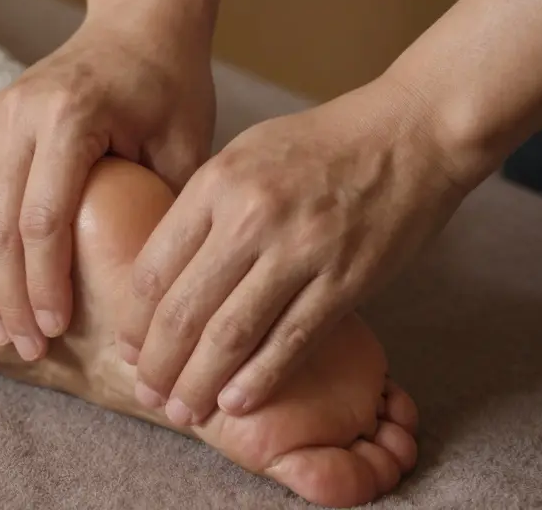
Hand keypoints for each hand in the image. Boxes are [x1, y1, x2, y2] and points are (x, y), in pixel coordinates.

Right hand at [0, 17, 214, 361]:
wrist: (136, 23)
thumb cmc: (170, 86)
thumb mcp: (185, 145)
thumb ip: (161, 212)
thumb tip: (154, 299)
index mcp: (69, 116)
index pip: (41, 219)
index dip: (43, 283)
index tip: (53, 331)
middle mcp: (18, 113)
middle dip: (6, 295)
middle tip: (23, 348)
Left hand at [118, 77, 474, 425]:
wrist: (413, 131)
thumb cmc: (325, 143)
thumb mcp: (247, 154)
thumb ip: (207, 207)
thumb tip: (168, 270)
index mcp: (217, 182)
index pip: (154, 267)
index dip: (135, 319)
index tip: (128, 347)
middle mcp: (251, 216)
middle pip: (184, 308)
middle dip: (159, 362)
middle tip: (149, 393)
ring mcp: (300, 249)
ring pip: (231, 334)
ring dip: (201, 381)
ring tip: (184, 411)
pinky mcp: (345, 279)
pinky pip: (291, 340)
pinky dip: (259, 378)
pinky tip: (236, 401)